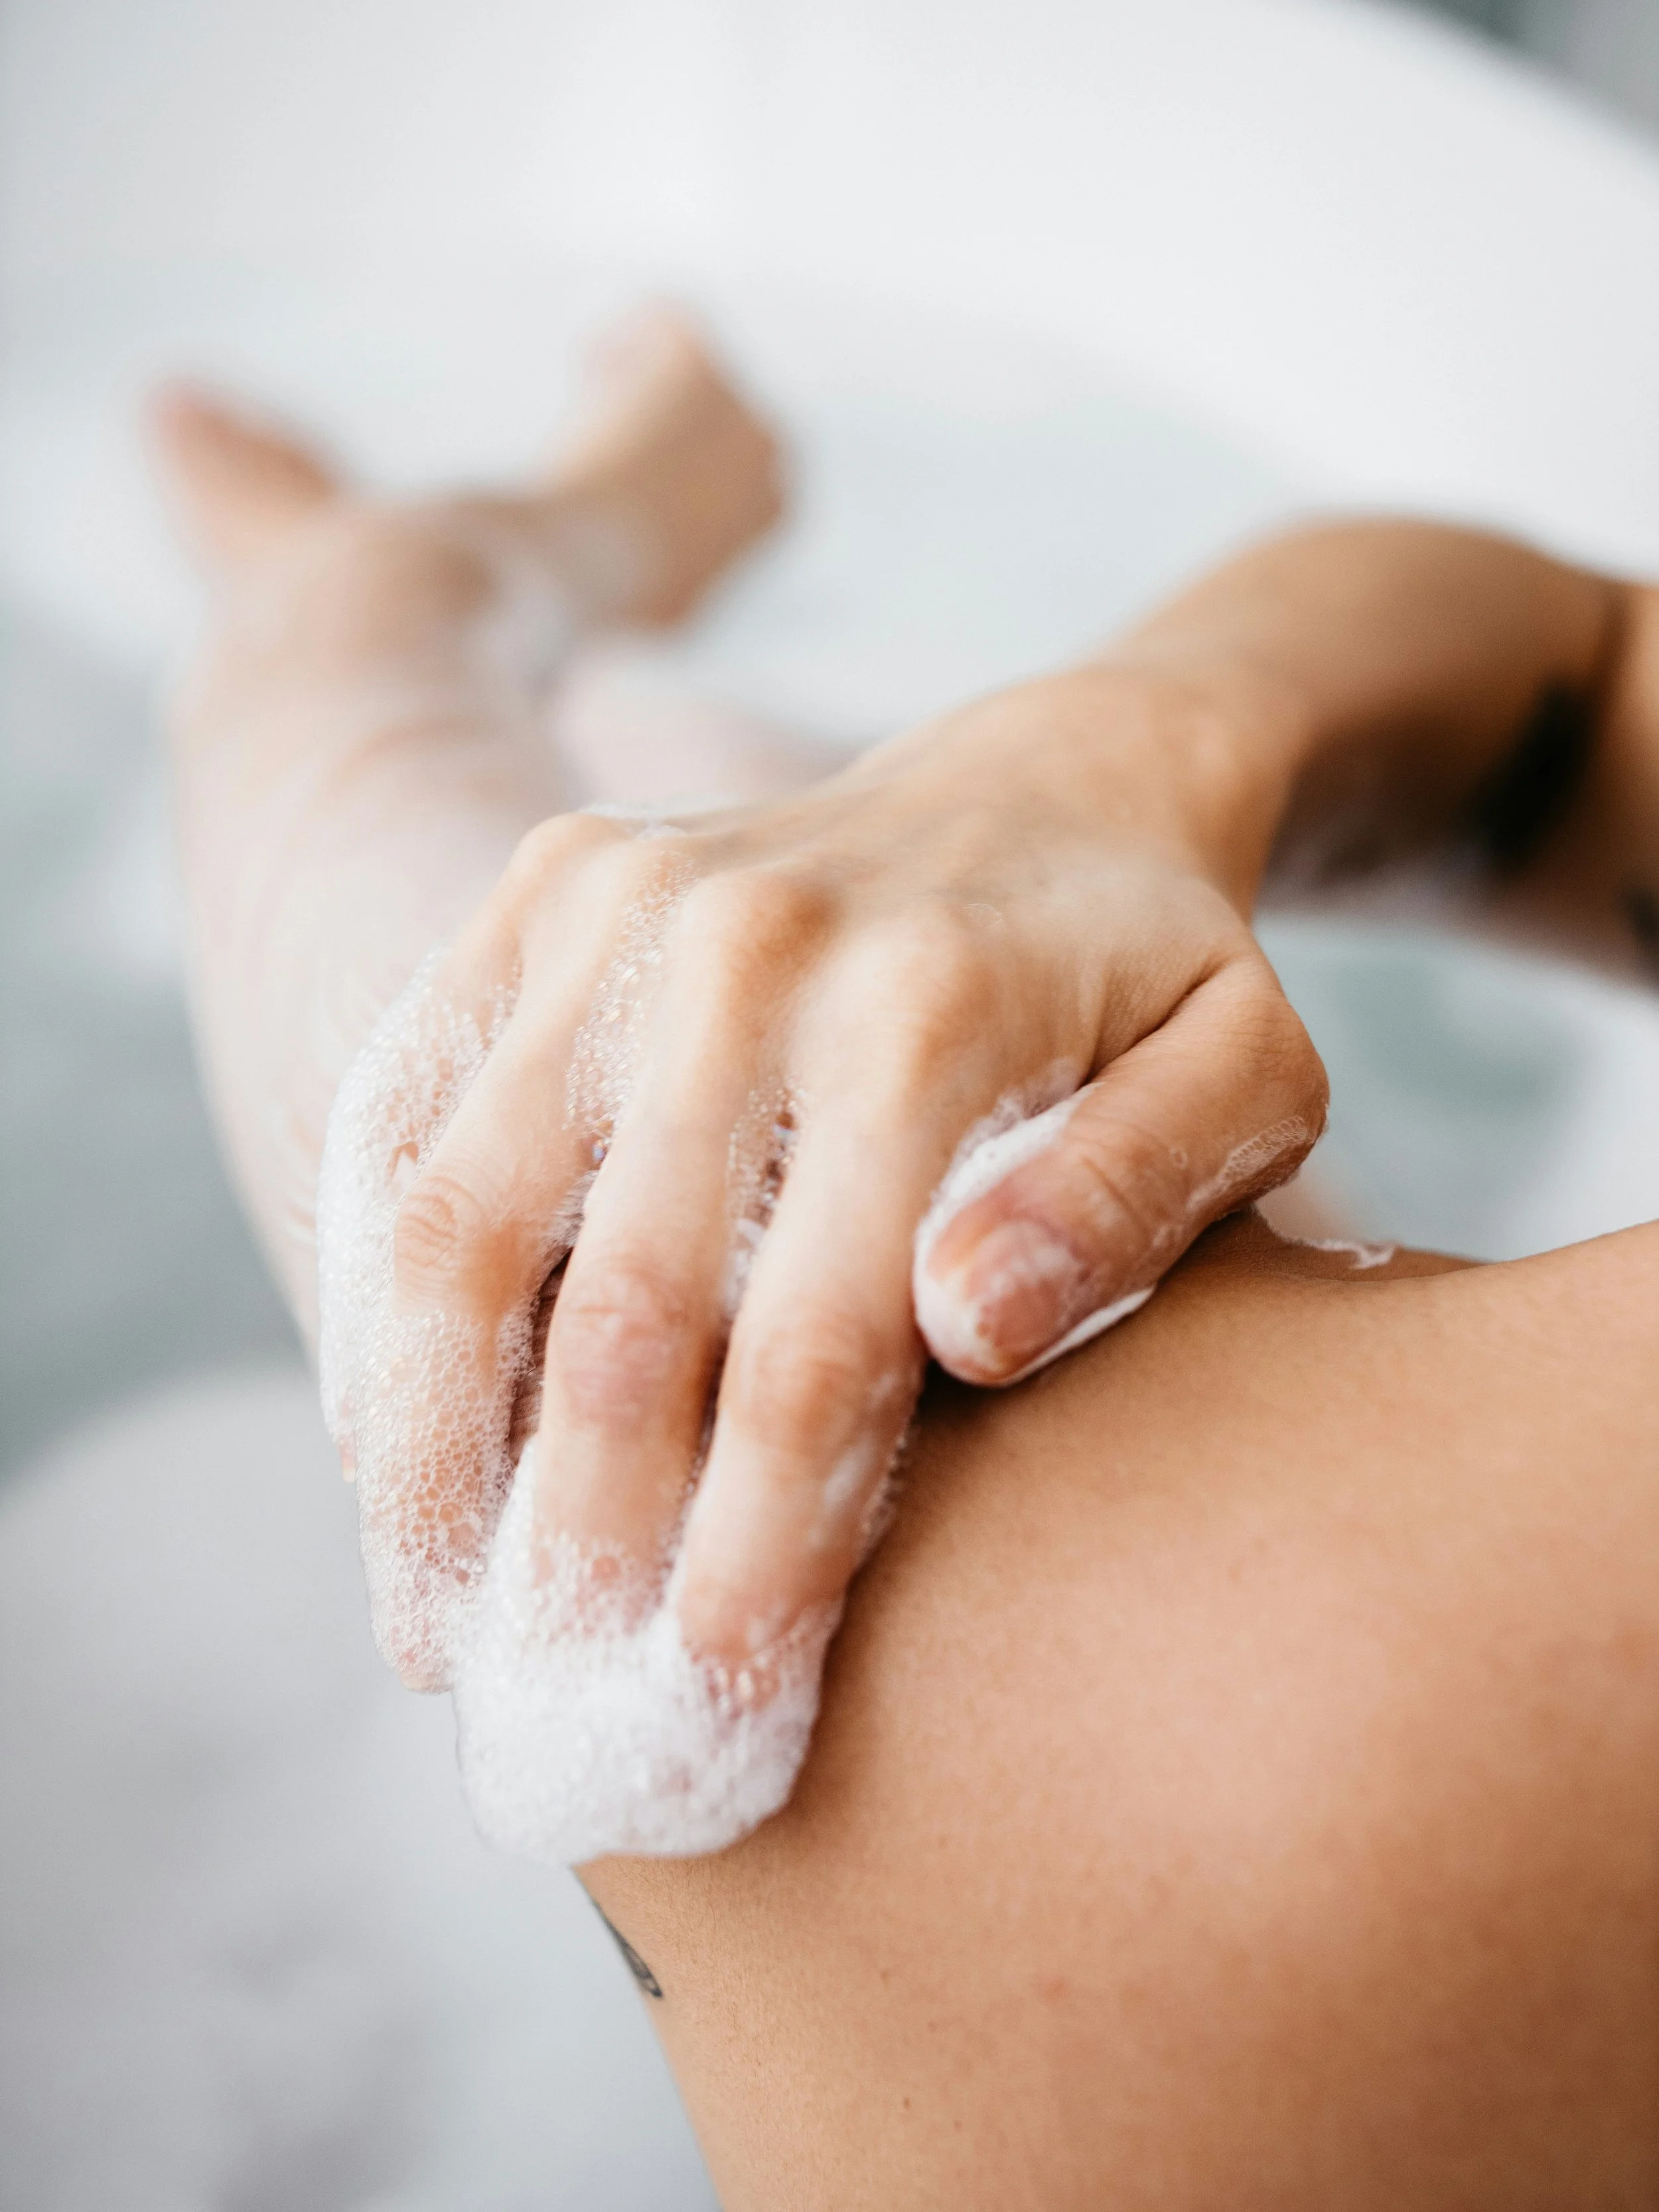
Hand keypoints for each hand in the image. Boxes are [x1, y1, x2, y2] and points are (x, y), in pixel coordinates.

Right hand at [325, 658, 1325, 1685]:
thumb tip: (963, 1329)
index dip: (754, 1563)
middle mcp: (747, 942)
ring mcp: (617, 899)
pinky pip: (406, 1111)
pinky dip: (375, 1288)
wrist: (1052, 782)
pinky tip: (386, 1438)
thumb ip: (1135, 1200)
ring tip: (430, 1629)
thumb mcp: (1248, 1075)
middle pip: (617, 1314)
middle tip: (559, 1728)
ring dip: (428, 1454)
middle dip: (580, 1557)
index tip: (721, 1722)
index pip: (811, 1352)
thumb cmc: (1155, 975)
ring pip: (459, 1223)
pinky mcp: (540, 883)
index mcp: (927, 1012)